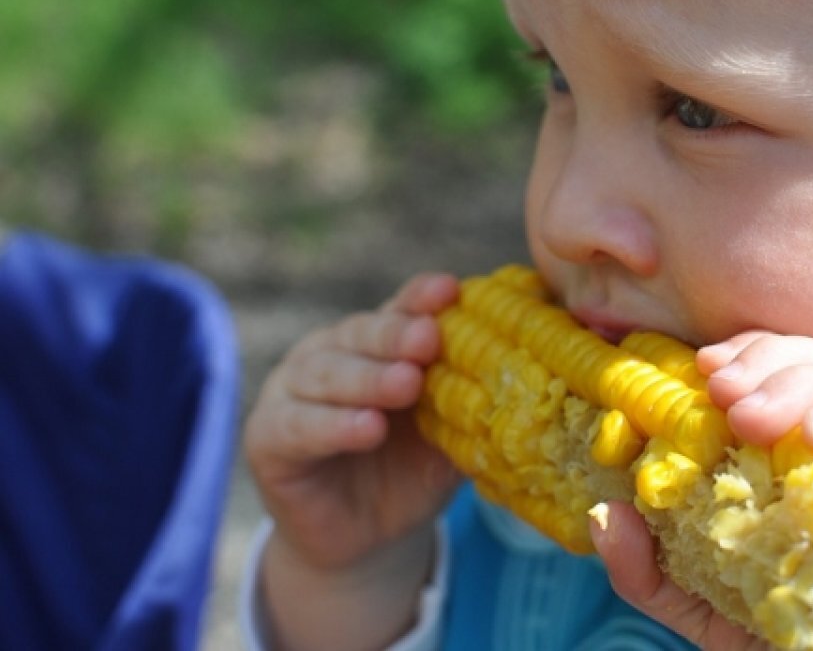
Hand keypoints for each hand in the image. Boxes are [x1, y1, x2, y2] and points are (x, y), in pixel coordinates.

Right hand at [243, 272, 462, 571]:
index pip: (399, 310)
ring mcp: (291, 391)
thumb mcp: (450, 433)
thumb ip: (473, 400)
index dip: (420, 299)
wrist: (368, 538)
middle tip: (430, 338)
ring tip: (407, 384)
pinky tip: (367, 428)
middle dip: (396, 335)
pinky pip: (298, 426)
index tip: (450, 291)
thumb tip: (527, 367)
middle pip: (360, 334)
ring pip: (325, 374)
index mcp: (376, 343)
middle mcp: (329, 353)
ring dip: (368, 378)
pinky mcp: (268, 437)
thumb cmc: (413, 471)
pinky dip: (333, 426)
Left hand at [592, 331, 812, 650]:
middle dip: (775, 363)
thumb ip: (652, 569)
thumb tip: (607, 516)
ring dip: (810, 384)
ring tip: (751, 416)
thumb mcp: (704, 606)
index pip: (800, 367)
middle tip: (721, 392)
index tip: (705, 365)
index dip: (757, 351)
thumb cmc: (784, 647)